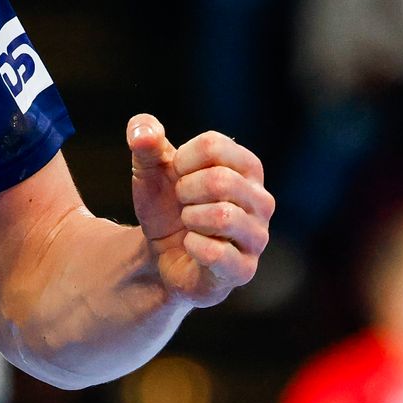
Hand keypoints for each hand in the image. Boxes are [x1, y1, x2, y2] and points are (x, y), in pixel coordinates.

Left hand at [127, 114, 272, 307]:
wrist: (158, 253)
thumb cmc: (165, 204)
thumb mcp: (149, 168)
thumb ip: (144, 140)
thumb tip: (142, 133)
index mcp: (246, 167)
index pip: (213, 145)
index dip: (181, 160)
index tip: (178, 175)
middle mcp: (261, 200)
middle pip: (221, 180)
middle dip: (185, 190)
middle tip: (181, 202)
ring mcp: (257, 236)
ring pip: (223, 216)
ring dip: (190, 218)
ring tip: (189, 223)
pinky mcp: (244, 269)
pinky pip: (217, 253)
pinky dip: (192, 246)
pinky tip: (191, 246)